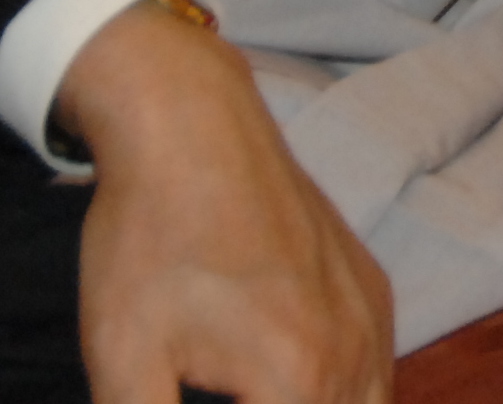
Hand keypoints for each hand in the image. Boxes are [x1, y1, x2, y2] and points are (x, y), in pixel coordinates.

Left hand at [61, 0, 391, 403]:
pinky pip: (379, 370)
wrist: (192, 127)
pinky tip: (301, 394)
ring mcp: (371, 314)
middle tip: (232, 403)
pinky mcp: (370, 283)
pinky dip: (351, 399)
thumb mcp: (122, 362)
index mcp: (298, 385)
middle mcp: (354, 354)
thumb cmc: (149, 242)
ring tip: (268, 400)